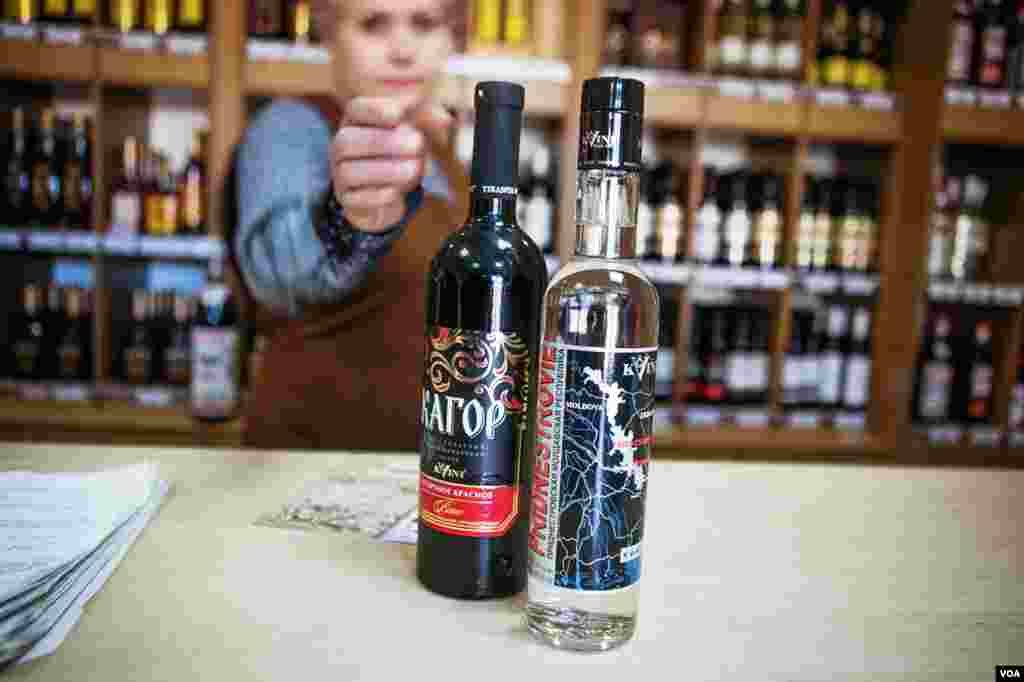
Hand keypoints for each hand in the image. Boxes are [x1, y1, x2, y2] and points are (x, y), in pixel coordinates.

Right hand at [330, 95, 452, 232]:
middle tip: (416, 144)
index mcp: (355, 122)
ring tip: (412, 169)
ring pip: (350, 172)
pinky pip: (357, 198)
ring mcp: (340, 174)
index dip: (375, 110)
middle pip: (346, 140)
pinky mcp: (347, 199)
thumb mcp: (414, 132)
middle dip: (382, 142)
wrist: (388, 192)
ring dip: (385, 170)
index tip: (399, 114)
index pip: (356, 109)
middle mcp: (341, 146)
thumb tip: (445, 118)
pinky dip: (379, 195)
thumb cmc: (400, 154)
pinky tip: (397, 191)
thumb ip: (426, 121)